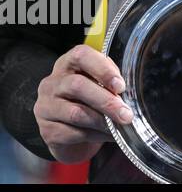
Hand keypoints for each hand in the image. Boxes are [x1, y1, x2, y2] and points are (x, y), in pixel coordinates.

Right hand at [35, 44, 131, 163]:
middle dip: (106, 101)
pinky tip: (107, 135)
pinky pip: (72, 133)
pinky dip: (95, 135)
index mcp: (67, 64)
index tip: (120, 85)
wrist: (71, 134)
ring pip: (75, 113)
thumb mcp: (100, 85)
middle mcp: (52, 83)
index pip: (80, 56)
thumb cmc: (90, 101)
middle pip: (77, 86)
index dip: (102, 69)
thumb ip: (109, 82)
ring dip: (102, 121)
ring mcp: (45, 107)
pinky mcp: (46, 130)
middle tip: (126, 114)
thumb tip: (126, 93)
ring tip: (120, 126)